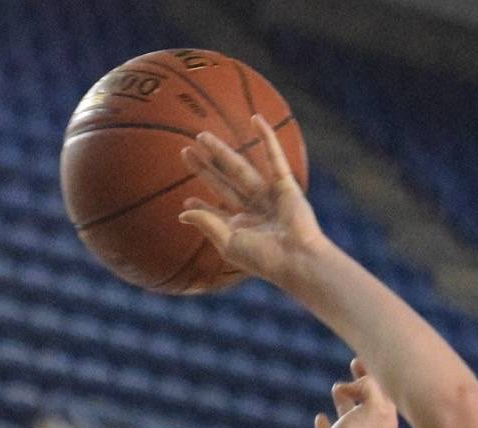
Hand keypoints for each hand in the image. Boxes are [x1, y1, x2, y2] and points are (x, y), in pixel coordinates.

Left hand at [179, 115, 323, 289]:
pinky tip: (255, 119)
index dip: (202, 206)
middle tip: (187, 149)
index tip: (186, 199)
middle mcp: (253, 210)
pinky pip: (274, 157)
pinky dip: (267, 138)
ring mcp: (268, 196)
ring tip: (202, 136)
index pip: (216, 212)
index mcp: (240, 228)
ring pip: (240, 167)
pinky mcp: (285, 184)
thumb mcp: (228, 243)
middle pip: (224, 183)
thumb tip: (182, 212)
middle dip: (206, 167)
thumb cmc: (263, 258)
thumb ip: (207, 224)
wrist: (294, 258)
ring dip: (221, 151)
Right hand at [312, 359, 397, 427]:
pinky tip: (320, 418)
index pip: (385, 389)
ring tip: (336, 389)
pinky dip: (327, 425)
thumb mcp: (371, 403)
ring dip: (345, 401)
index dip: (373, 372)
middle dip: (362, 383)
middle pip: (370, 401)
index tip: (361, 359)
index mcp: (386, 421)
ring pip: (351, 417)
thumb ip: (368, 385)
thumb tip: (352, 386)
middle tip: (354, 364)